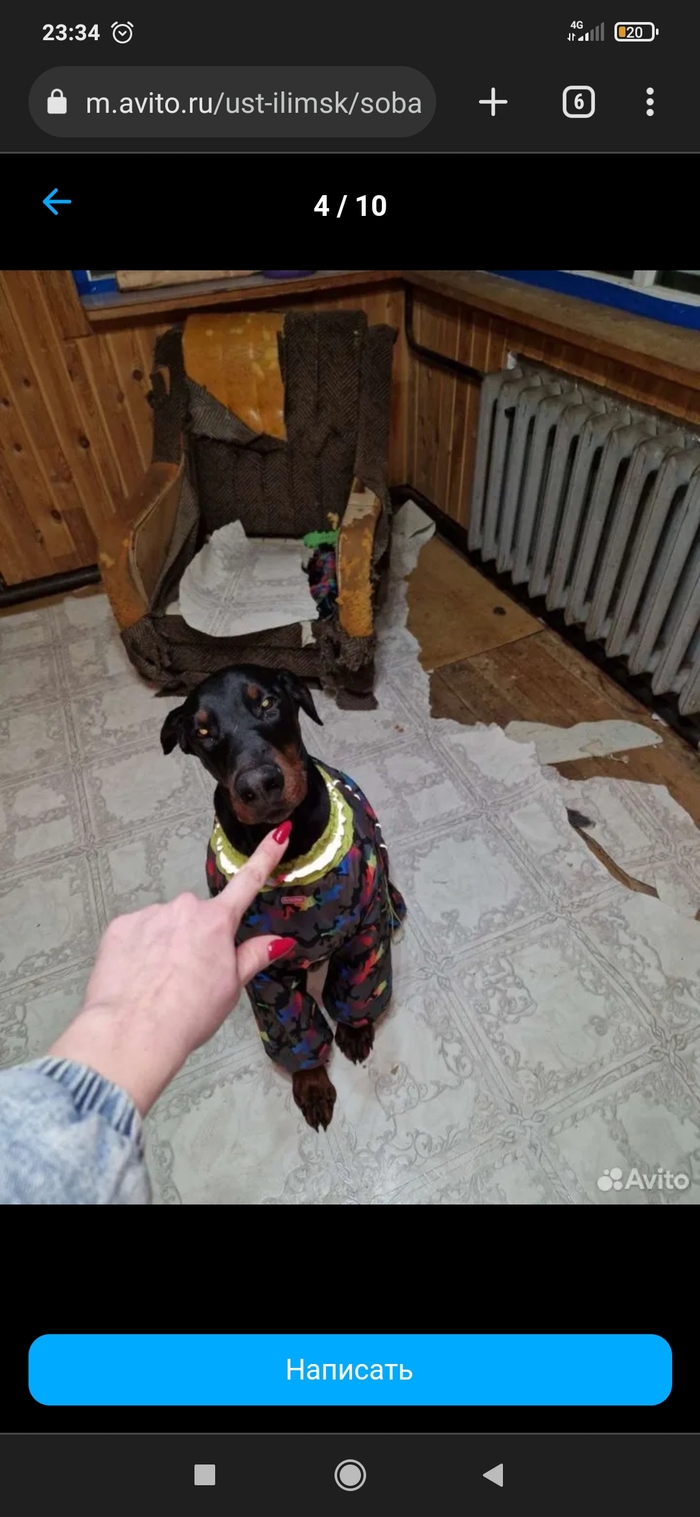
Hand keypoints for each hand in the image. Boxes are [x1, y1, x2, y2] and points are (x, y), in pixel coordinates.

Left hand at [49, 823, 294, 1114]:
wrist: (133, 1030)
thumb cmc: (191, 1014)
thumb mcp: (231, 988)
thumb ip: (253, 956)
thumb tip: (281, 940)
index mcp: (217, 922)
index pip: (248, 882)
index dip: (266, 856)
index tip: (281, 830)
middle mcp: (184, 907)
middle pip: (196, 917)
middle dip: (196, 937)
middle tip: (190, 975)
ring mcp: (149, 914)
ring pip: (165, 924)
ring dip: (165, 943)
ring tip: (159, 982)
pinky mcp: (120, 927)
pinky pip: (137, 932)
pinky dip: (139, 949)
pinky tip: (137, 976)